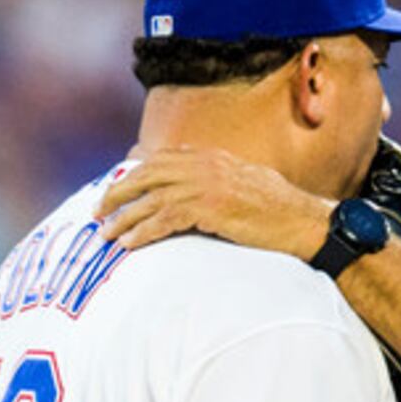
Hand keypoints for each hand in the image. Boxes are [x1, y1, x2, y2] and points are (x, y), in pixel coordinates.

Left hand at [97, 148, 332, 258]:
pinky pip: (165, 219)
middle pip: (147, 174)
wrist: (302, 221)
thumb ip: (216, 177)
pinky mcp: (210, 208)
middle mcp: (205, 165)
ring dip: (124, 216)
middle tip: (97, 210)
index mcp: (211, 157)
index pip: (161, 159)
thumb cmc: (278, 209)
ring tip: (106, 233)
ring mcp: (207, 185)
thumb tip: (192, 181)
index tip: (116, 189)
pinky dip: (143, 231)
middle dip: (118, 192)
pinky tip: (129, 244)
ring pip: (151, 198)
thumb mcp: (245, 182)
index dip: (134, 173)